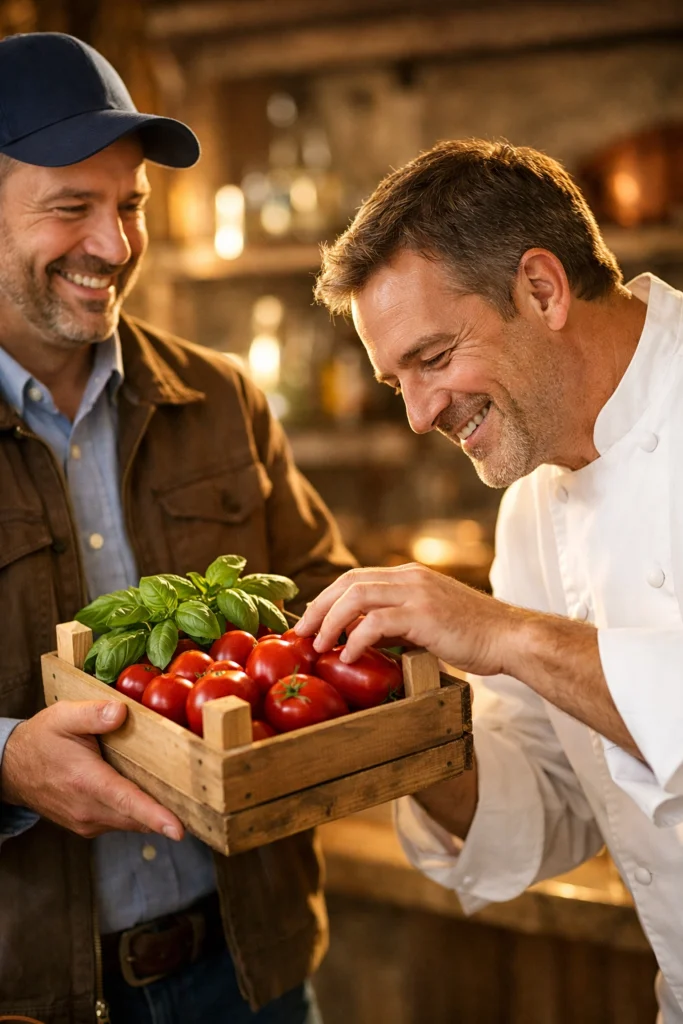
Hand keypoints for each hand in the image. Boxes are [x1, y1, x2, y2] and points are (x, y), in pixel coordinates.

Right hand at [1, 700, 183, 840]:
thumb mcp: (63, 716)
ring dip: (150, 809)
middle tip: (195, 796)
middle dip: (166, 809)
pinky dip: (135, 811)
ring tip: (170, 789)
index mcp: (86, 782)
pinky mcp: (88, 826)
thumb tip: (122, 712)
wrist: (11, 768)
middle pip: (137, 816)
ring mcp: (87, 822)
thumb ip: (93, 713)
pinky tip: (141, 790)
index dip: (155, 816)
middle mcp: (88, 809)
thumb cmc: (41, 739)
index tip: (178, 830)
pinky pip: (121, 821)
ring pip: (131, 821)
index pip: (127, 801)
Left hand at [296, 563, 517, 675]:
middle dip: (319, 607)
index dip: (328, 598)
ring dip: (330, 622)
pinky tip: (349, 656)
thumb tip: (363, 637)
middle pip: (348, 582)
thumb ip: (399, 622)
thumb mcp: (430, 622)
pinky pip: (376, 623)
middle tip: (301, 633)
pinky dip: (356, 639)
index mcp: (411, 576)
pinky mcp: (423, 614)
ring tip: (318, 646)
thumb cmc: (474, 635)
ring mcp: (417, 593)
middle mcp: (410, 578)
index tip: (310, 621)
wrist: (510, 637)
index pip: (356, 578)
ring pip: (356, 596)